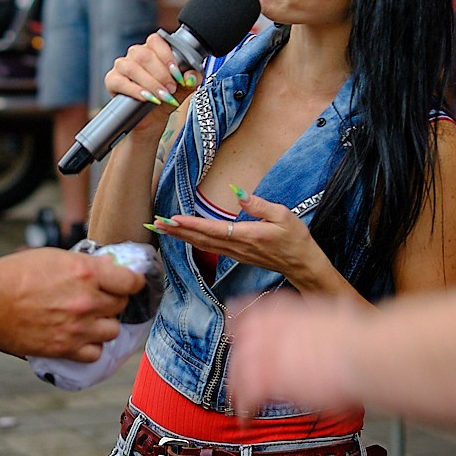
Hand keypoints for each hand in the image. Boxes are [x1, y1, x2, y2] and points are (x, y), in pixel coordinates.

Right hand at [0, 247, 137, 361]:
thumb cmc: (13, 275)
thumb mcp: (52, 256)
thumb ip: (84, 264)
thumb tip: (108, 266)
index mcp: (86, 272)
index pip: (131, 281)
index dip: (130, 282)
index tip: (125, 283)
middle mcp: (87, 300)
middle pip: (121, 305)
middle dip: (112, 300)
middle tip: (96, 298)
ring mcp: (78, 327)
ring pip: (112, 330)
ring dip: (103, 325)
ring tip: (87, 319)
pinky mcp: (65, 348)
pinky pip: (95, 353)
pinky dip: (90, 347)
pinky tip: (79, 338)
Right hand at [103, 32, 194, 113]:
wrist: (153, 120)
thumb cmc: (165, 98)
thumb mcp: (184, 88)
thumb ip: (192, 79)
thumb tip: (191, 76)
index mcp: (152, 49)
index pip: (156, 41)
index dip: (167, 56)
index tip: (177, 73)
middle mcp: (135, 54)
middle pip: (144, 55)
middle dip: (161, 74)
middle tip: (171, 88)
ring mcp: (121, 66)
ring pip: (132, 67)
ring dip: (150, 83)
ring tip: (162, 96)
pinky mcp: (112, 80)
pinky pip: (121, 82)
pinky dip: (136, 90)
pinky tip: (147, 98)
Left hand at [149, 191, 331, 288]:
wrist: (301, 264)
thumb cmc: (295, 238)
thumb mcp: (282, 215)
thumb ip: (258, 204)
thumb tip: (238, 192)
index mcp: (247, 236)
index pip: (213, 229)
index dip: (192, 224)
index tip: (173, 219)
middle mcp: (237, 247)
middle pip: (200, 239)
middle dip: (176, 231)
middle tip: (154, 224)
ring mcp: (235, 253)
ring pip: (202, 244)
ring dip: (181, 236)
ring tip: (162, 228)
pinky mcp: (236, 255)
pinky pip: (209, 248)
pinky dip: (193, 240)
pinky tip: (184, 236)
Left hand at [225, 290, 367, 417]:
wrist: (365, 355)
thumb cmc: (362, 340)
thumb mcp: (338, 315)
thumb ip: (324, 319)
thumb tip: (339, 314)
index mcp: (289, 313)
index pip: (253, 314)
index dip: (239, 324)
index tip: (233, 332)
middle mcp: (274, 330)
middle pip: (241, 345)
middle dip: (237, 363)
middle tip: (236, 378)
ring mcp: (271, 353)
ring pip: (240, 370)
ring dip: (237, 387)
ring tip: (239, 403)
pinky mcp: (273, 380)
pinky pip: (248, 395)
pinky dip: (245, 407)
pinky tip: (246, 417)